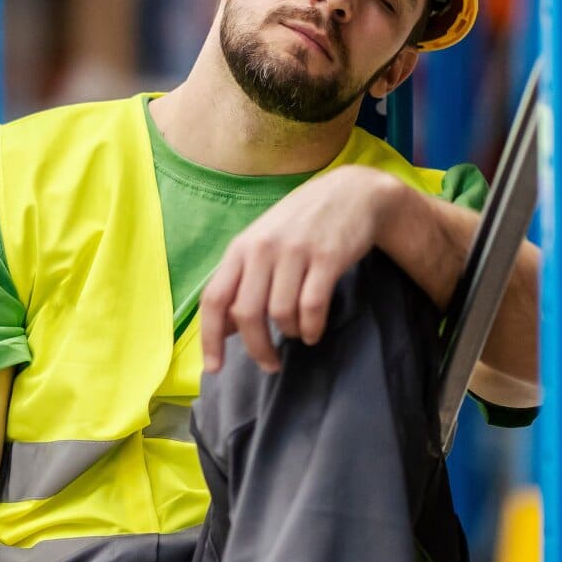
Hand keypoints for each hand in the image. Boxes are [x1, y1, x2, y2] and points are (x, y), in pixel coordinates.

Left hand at [199, 165, 400, 373]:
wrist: (351, 194)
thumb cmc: (301, 226)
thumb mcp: (262, 244)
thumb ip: (242, 281)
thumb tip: (224, 329)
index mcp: (240, 248)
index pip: (214, 299)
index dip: (210, 338)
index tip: (214, 368)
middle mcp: (262, 249)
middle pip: (246, 313)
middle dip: (256, 348)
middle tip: (269, 365)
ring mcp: (295, 252)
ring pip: (280, 313)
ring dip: (289, 334)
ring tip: (297, 334)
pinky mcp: (327, 257)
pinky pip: (312, 306)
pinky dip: (311, 328)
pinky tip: (313, 332)